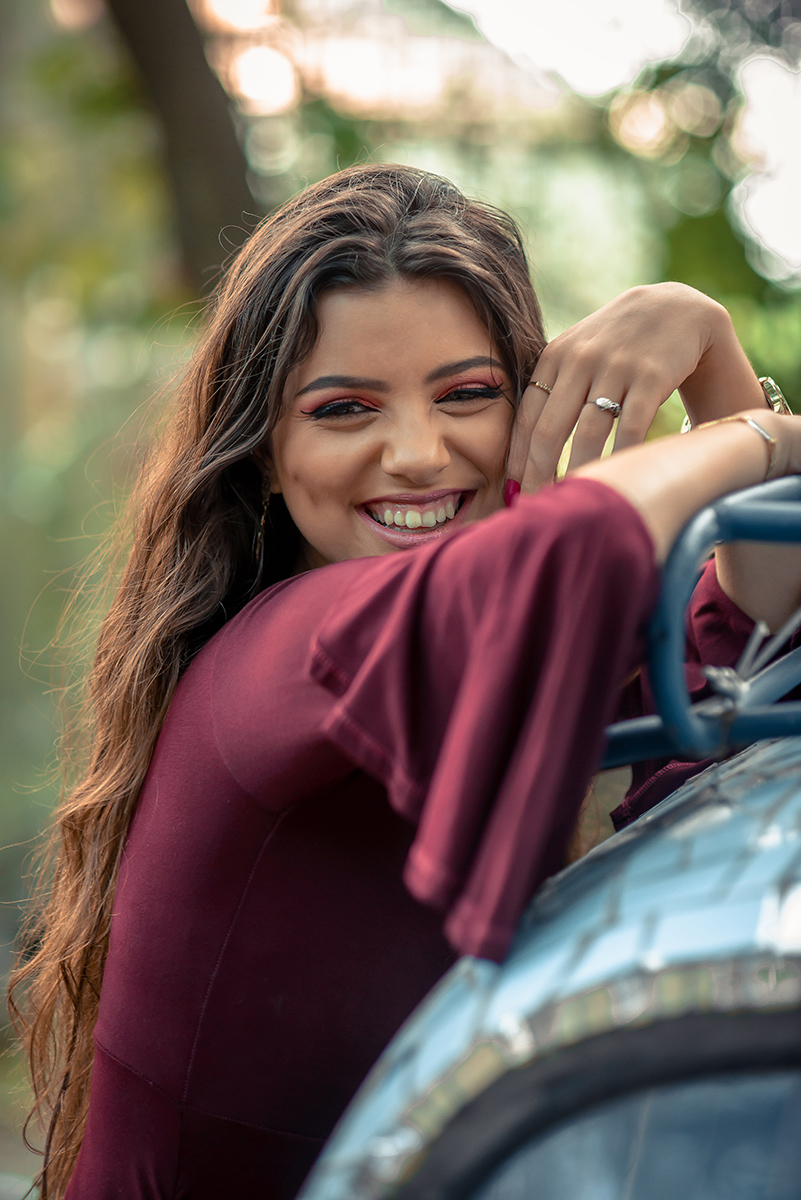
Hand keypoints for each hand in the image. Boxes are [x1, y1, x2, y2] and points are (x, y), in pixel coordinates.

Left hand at [507, 282, 747, 492]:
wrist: (675, 309)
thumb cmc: (616, 345)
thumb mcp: (577, 353)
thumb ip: (551, 391)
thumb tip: (523, 456)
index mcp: (554, 358)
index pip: (527, 417)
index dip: (518, 459)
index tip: (512, 492)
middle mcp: (580, 360)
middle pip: (550, 429)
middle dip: (539, 473)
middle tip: (537, 506)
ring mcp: (616, 366)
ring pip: (588, 432)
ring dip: (578, 471)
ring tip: (574, 500)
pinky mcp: (651, 375)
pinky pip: (631, 426)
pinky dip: (621, 456)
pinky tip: (615, 479)